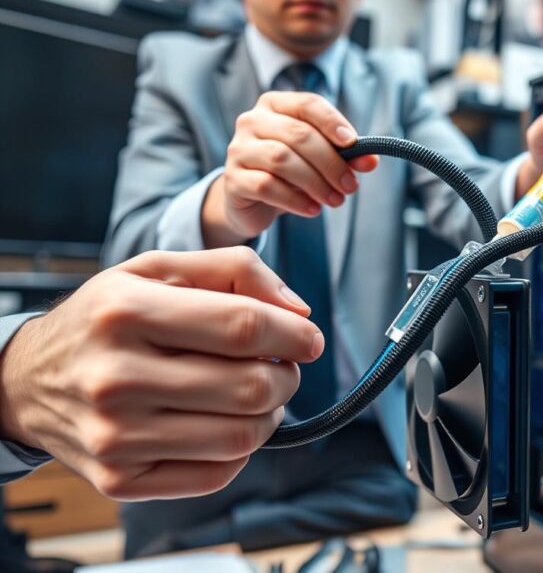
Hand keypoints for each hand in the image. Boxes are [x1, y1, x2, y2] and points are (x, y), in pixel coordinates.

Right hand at [0, 247, 323, 500]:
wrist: (27, 381)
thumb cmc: (105, 320)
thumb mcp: (156, 270)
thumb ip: (235, 270)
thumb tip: (298, 312)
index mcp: (125, 313)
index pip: (243, 327)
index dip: (294, 336)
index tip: (308, 339)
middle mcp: (114, 377)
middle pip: (250, 387)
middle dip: (286, 376)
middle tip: (280, 367)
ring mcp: (114, 436)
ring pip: (242, 437)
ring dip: (270, 415)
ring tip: (255, 394)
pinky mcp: (120, 480)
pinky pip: (216, 473)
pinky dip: (239, 450)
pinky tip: (223, 422)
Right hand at [202, 92, 380, 247]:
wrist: (252, 199)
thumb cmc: (290, 171)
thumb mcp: (319, 160)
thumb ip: (345, 156)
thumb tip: (371, 160)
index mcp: (276, 105)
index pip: (308, 104)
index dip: (332, 122)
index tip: (354, 143)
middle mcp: (252, 121)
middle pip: (298, 134)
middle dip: (330, 162)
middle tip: (350, 185)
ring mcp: (239, 149)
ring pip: (281, 159)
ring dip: (315, 182)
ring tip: (336, 200)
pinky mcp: (233, 179)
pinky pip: (266, 186)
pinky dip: (295, 199)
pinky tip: (313, 209)